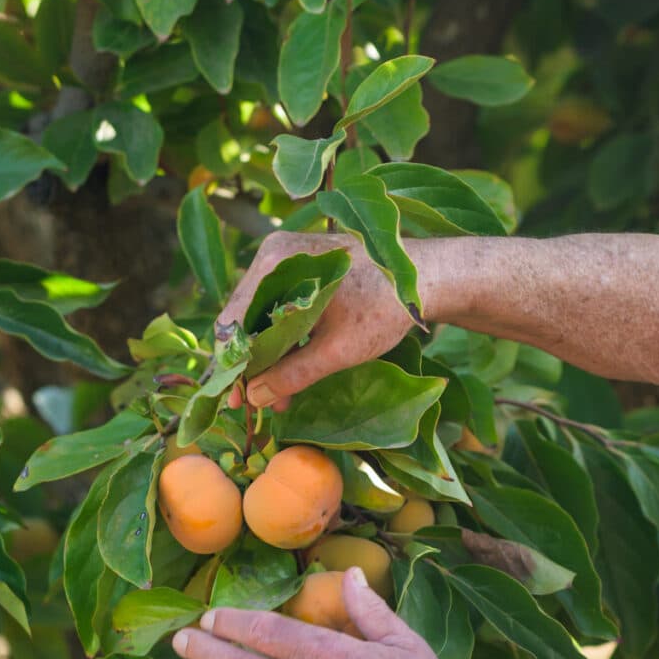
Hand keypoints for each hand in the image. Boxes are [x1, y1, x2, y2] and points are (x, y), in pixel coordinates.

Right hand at [216, 229, 424, 409]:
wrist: (427, 276)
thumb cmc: (385, 308)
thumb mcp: (338, 350)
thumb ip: (293, 375)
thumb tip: (254, 398)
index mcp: (277, 264)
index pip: (235, 320)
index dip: (232, 364)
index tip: (232, 400)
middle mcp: (274, 254)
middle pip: (245, 318)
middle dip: (250, 364)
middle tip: (252, 405)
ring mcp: (287, 258)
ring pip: (262, 316)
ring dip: (267, 356)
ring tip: (276, 398)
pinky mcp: (302, 268)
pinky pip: (279, 307)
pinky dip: (283, 340)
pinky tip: (290, 373)